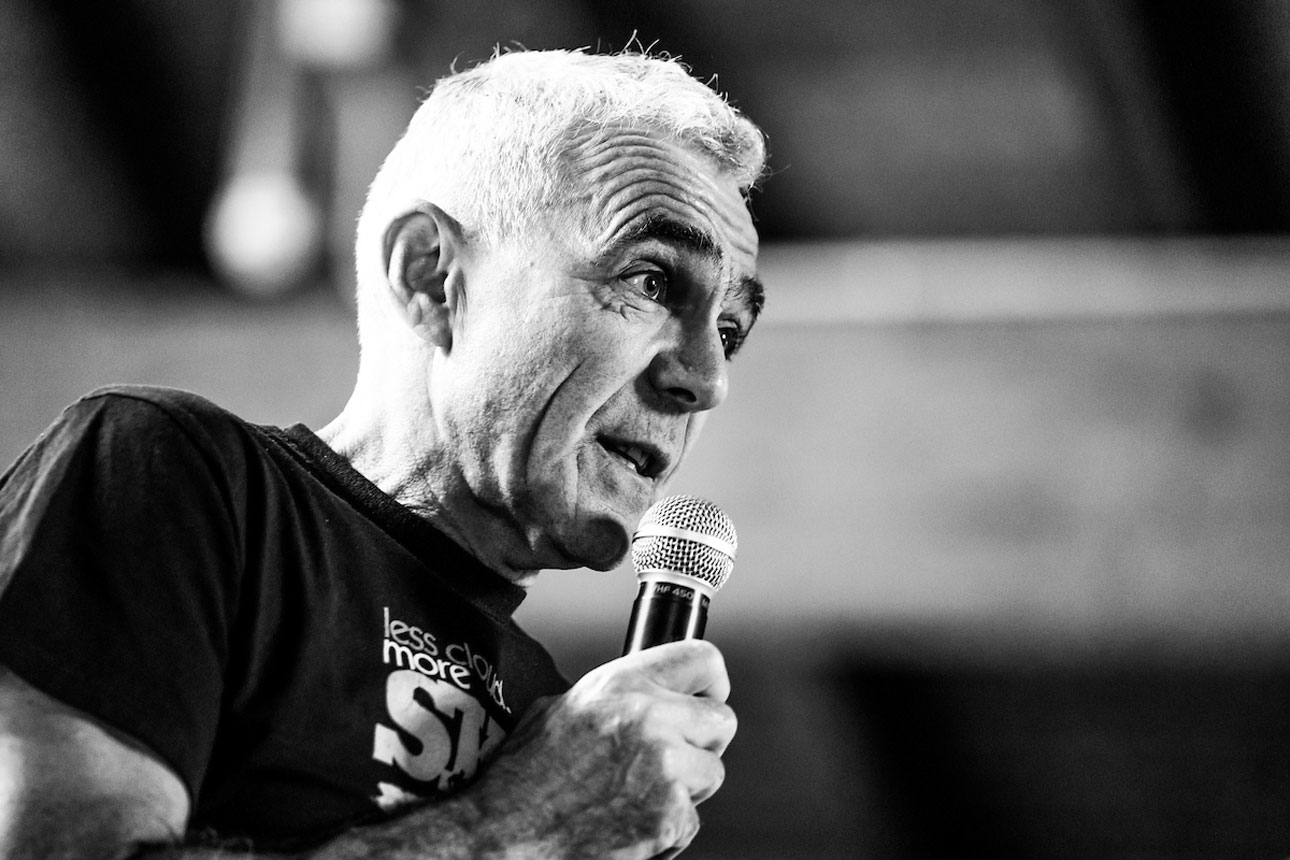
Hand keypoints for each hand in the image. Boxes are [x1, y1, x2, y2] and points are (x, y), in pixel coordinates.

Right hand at [465, 638, 735, 858]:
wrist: (503, 834)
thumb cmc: (524, 777)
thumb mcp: (561, 709)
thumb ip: (614, 697)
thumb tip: (647, 695)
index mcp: (623, 683)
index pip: (704, 658)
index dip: (710, 682)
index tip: (705, 698)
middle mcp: (649, 717)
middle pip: (723, 720)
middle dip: (703, 742)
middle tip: (673, 758)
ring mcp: (663, 768)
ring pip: (712, 773)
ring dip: (686, 788)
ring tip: (639, 796)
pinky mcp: (668, 816)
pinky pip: (692, 821)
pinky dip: (667, 831)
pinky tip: (629, 826)